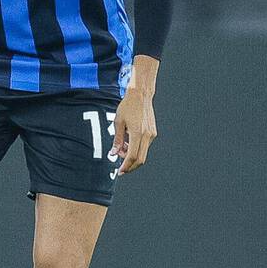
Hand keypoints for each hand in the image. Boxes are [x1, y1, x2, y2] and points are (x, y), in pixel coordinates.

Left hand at [111, 56, 158, 174]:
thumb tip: (114, 153)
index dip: (126, 166)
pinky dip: (136, 149)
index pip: (132, 156)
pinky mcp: (152, 132)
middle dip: (130, 166)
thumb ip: (117, 140)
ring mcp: (151, 134)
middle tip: (121, 168)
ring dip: (132, 156)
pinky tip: (128, 143)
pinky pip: (144, 146)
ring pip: (143, 153)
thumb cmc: (127, 107)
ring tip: (121, 149)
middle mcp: (147, 136)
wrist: (140, 95)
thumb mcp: (118, 123)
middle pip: (141, 159)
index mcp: (137, 133)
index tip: (120, 172)